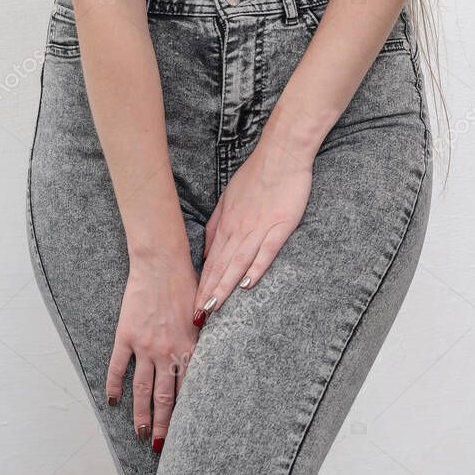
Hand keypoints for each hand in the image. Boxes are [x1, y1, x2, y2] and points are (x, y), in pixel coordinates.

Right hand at [105, 246, 198, 453]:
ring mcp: (145, 346)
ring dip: (140, 414)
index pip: (188, 388)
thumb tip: (211, 361)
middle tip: (160, 445)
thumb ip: (205, 339)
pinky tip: (112, 401)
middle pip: (164, 397)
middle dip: (163, 424)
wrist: (161, 264)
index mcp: (190, 347)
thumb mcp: (205, 314)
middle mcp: (168, 352)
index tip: (188, 430)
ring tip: (139, 432)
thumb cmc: (188, 283)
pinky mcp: (127, 336)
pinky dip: (114, 386)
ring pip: (141, 389)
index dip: (187, 412)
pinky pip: (118, 367)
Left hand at [193, 136, 313, 325]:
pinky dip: (256, 267)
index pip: (211, 262)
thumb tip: (207, 250)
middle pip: (220, 267)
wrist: (280, 155)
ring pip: (237, 263)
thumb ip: (217, 225)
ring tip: (215, 308)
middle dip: (208, 294)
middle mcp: (238, 230)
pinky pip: (266, 250)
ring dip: (225, 287)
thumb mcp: (228, 199)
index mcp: (226, 225)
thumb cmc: (256, 176)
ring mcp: (258, 228)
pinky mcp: (279, 225)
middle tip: (198, 318)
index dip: (202, 285)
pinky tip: (248, 284)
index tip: (193, 306)